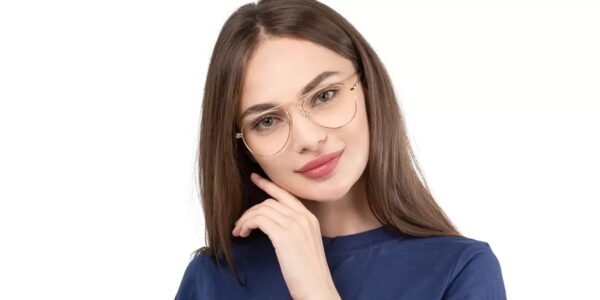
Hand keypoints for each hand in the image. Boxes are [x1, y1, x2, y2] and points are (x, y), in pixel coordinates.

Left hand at [232, 172, 340, 299]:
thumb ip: (294, 230)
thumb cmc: (308, 273)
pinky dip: (247, 223)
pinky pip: (259, 219)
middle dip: (250, 210)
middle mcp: (303, 218)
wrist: (317, 288)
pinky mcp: (284, 235)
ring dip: (246, 219)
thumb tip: (273, 226)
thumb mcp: (305, 244)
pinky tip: (244, 233)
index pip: (286, 194)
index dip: (269, 185)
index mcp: (310, 219)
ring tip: (240, 231)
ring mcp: (295, 225)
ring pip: (262, 209)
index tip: (255, 178)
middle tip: (239, 224)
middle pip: (270, 201)